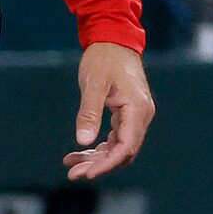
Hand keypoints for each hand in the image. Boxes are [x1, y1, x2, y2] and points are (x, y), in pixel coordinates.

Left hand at [64, 42, 154, 181]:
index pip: (125, 146)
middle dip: (98, 165)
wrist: (113, 39)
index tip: (87, 174)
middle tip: (72, 173)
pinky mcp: (128, 114)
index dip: (107, 163)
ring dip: (96, 158)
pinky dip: (99, 147)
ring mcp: (136, 115)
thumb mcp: (93, 84)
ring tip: (70, 164)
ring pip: (118, 147)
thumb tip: (83, 141)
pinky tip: (80, 151)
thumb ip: (89, 113)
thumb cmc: (104, 59)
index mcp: (137, 109)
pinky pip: (116, 138)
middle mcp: (141, 115)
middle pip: (123, 151)